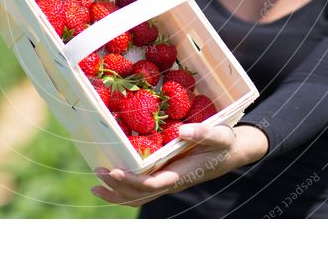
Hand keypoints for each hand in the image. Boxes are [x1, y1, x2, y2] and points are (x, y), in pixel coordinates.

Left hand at [91, 123, 268, 206]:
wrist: (231, 152)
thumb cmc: (224, 143)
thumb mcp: (219, 135)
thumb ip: (203, 133)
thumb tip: (182, 130)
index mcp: (181, 174)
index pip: (151, 184)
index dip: (132, 181)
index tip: (115, 171)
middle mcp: (170, 182)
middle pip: (139, 195)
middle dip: (117, 187)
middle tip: (98, 171)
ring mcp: (166, 181)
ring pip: (138, 196)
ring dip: (117, 193)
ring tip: (96, 185)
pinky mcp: (163, 175)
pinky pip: (142, 188)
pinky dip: (125, 186)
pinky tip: (113, 176)